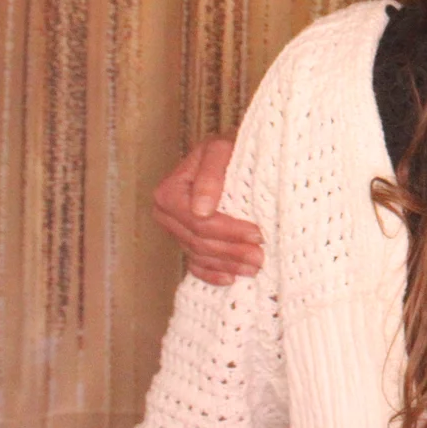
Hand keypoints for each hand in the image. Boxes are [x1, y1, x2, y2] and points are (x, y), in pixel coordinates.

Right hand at [151, 135, 262, 283]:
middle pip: (199, 241)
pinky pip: (195, 264)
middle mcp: (166, 214)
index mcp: (169, 193)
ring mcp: (175, 230)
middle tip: (261, 257)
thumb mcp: (221, 149)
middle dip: (231, 251)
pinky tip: (231, 279)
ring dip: (227, 264)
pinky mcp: (185, 240)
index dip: (228, 230)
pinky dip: (212, 273)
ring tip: (255, 267)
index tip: (257, 233)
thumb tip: (201, 210)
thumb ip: (211, 175)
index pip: (199, 222)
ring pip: (200, 254)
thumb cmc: (230, 148)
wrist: (232, 153)